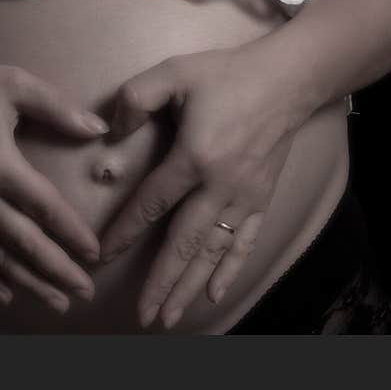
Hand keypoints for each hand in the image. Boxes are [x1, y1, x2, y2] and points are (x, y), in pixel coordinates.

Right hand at [0, 54, 109, 313]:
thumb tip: (99, 128)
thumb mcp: (14, 84)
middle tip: (84, 290)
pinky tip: (5, 294)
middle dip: (55, 270)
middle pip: (22, 242)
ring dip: (27, 281)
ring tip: (56, 301)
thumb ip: (58, 108)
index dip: (70, 232)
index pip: (43, 207)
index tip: (95, 253)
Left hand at [98, 43, 312, 328]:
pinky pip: (243, 243)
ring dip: (189, 286)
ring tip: (170, 316)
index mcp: (194, 158)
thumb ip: (136, 98)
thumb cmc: (226, 74)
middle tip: (143, 316)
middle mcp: (220, 187)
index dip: (125, 232)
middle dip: (161, 282)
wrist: (288, 79)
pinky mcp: (262, 199)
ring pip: (212, 252)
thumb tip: (111, 132)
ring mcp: (244, 198)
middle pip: (184, 244)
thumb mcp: (173, 72)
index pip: (151, 204)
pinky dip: (229, 271)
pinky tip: (214, 293)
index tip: (102, 255)